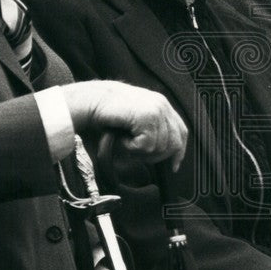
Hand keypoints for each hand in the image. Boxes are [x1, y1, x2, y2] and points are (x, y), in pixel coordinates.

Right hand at [63, 81, 187, 170]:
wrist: (89, 102)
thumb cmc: (106, 114)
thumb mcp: (134, 123)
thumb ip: (151, 132)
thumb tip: (165, 156)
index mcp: (161, 105)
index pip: (181, 131)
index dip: (179, 151)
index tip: (173, 167)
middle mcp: (162, 105)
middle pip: (174, 143)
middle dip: (156, 156)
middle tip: (135, 152)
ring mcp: (156, 110)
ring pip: (159, 147)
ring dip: (139, 150)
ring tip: (124, 139)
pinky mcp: (148, 116)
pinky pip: (147, 145)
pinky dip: (132, 147)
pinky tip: (121, 137)